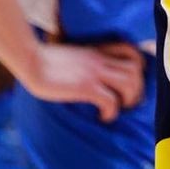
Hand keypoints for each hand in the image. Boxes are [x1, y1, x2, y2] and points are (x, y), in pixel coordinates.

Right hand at [22, 41, 145, 122]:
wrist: (31, 60)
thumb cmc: (45, 59)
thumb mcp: (73, 54)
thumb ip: (85, 59)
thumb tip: (87, 72)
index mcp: (98, 50)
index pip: (131, 51)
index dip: (138, 68)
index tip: (130, 83)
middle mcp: (100, 59)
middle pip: (136, 69)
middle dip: (138, 88)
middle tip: (126, 102)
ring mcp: (94, 72)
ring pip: (129, 83)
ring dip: (128, 100)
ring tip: (117, 109)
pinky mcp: (85, 87)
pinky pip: (110, 100)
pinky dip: (111, 112)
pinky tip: (102, 117)